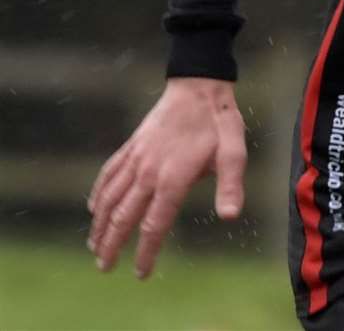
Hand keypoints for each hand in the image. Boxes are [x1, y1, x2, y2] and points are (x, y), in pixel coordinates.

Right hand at [87, 77, 246, 278]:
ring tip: (94, 246)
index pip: (154, 224)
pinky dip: (98, 192)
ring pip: (109, 197)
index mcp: (173, 177)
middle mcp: (148, 171)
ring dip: (99, 224)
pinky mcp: (132, 144)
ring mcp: (137, 157)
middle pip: (123, 216)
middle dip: (111, 245)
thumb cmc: (219, 122)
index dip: (146, 251)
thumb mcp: (234, 152)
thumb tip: (230, 216)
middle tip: (105, 268)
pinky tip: (93, 207)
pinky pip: (109, 172)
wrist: (199, 85)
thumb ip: (231, 185)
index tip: (140, 273)